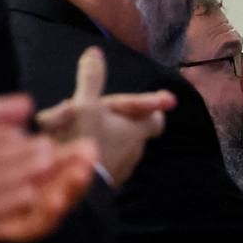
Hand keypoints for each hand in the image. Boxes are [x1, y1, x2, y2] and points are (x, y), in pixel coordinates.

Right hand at [35, 47, 174, 185]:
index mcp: (136, 130)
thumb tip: (94, 51)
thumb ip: (91, 80)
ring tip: (82, 132)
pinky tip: (77, 154)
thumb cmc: (85, 143)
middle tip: (108, 112)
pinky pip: (105, 164)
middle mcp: (135, 151)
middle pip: (137, 133)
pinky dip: (95, 156)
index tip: (165, 100)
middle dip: (124, 122)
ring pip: (119, 149)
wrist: (77, 190)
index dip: (157, 107)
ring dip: (106, 139)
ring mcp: (123, 170)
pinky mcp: (107, 185)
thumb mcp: (84, 107)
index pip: (156, 118)